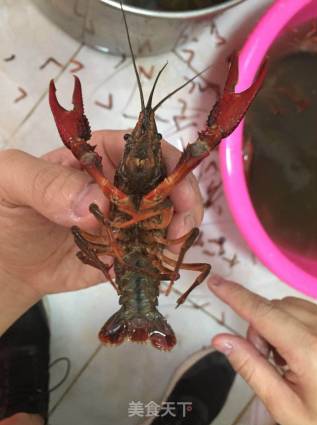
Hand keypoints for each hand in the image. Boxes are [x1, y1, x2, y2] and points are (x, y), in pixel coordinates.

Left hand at [0, 130, 202, 330]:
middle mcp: (120, 185)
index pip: (144, 151)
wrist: (8, 262)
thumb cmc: (5, 211)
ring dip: (177, 232)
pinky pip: (154, 249)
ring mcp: (127, 219)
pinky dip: (164, 257)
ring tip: (167, 250)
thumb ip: (46, 182)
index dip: (168, 166)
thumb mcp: (11, 183)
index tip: (174, 192)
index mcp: (99, 156)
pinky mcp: (127, 248)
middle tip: (178, 229)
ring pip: (168, 217)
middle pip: (167, 183)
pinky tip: (160, 265)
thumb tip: (96, 203)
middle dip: (184, 202)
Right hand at [208, 276, 316, 424]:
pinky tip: (301, 349)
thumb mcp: (284, 405)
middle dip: (259, 327)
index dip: (235, 296)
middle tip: (267, 361)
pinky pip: (305, 309)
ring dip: (275, 323)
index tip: (214, 282)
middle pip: (273, 308)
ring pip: (288, 306)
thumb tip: (220, 340)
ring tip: (287, 358)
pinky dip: (292, 321)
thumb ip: (251, 368)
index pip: (263, 314)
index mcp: (310, 350)